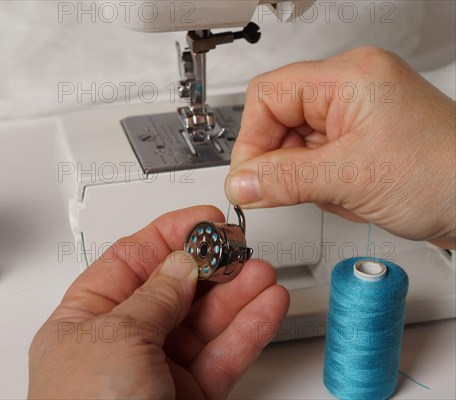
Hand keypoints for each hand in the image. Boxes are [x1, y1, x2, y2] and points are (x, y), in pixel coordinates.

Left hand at [28, 206, 288, 398]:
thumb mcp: (114, 338)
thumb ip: (154, 295)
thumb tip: (181, 261)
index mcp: (85, 322)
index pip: (130, 261)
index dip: (168, 236)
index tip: (203, 220)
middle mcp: (121, 344)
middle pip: (174, 288)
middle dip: (210, 264)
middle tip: (239, 244)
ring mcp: (158, 372)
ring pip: (205, 321)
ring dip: (237, 293)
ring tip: (261, 271)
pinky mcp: (191, 398)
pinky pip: (224, 355)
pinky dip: (248, 330)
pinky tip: (266, 305)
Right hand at [225, 46, 454, 247]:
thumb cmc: (448, 174)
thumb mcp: (351, 178)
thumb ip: (284, 180)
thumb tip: (239, 184)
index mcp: (348, 77)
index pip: (268, 95)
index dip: (252, 138)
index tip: (248, 178)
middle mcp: (351, 90)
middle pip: (279, 121)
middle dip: (284, 163)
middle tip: (291, 192)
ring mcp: (356, 117)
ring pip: (295, 147)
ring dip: (307, 179)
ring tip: (341, 193)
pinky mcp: (361, 143)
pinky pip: (317, 162)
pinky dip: (324, 186)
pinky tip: (351, 195)